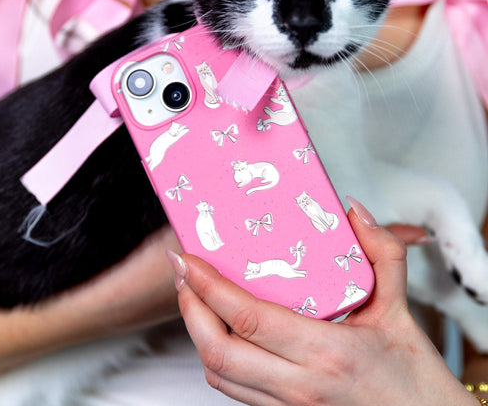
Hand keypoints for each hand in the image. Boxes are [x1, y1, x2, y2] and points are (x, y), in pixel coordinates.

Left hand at [169, 198, 475, 405]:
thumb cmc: (416, 379)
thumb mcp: (402, 310)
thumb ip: (383, 252)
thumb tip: (353, 211)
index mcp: (326, 353)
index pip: (247, 317)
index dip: (208, 286)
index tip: (187, 258)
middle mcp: (299, 385)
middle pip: (217, 350)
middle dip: (188, 308)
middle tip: (182, 272)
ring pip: (218, 373)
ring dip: (196, 332)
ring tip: (193, 295)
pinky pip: (234, 388)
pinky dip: (216, 356)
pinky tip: (220, 328)